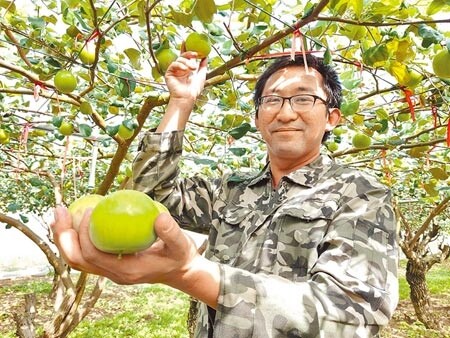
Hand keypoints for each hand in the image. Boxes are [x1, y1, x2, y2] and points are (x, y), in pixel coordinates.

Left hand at [51, 206, 199, 285]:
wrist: (179, 270)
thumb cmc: (179, 256)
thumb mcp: (181, 245)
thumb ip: (172, 233)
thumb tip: (158, 218)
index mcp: (125, 271)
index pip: (94, 256)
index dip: (85, 234)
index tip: (90, 210)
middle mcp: (112, 274)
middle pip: (76, 260)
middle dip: (63, 236)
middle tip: (60, 210)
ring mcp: (108, 270)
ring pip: (76, 258)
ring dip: (64, 236)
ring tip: (60, 212)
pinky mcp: (108, 262)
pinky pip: (85, 251)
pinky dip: (75, 236)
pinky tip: (76, 217)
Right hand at [164, 51, 206, 103]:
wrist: (187, 97)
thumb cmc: (194, 89)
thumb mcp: (202, 75)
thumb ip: (203, 66)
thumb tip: (206, 56)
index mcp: (187, 68)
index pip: (186, 56)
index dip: (186, 48)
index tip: (187, 41)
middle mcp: (181, 68)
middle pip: (183, 56)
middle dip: (189, 53)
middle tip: (195, 54)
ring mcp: (174, 70)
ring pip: (179, 60)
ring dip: (187, 62)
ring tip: (192, 69)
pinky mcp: (169, 73)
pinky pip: (174, 64)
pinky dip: (180, 65)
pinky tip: (185, 70)